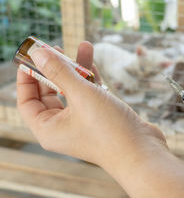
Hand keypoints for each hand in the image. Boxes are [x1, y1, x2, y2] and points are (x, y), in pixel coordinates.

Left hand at [17, 42, 165, 168]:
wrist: (142, 151)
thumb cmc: (109, 130)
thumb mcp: (82, 95)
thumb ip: (60, 72)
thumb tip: (39, 53)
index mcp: (48, 128)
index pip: (27, 100)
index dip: (27, 77)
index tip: (32, 56)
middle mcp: (63, 126)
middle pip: (50, 93)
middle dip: (55, 68)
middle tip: (57, 47)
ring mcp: (83, 122)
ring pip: (73, 90)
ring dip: (78, 69)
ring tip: (84, 45)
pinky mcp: (101, 117)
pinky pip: (90, 94)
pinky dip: (91, 78)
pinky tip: (93, 62)